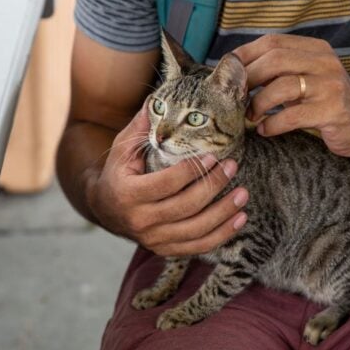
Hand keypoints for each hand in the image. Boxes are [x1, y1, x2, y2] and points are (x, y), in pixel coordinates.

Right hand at [86, 108, 248, 255]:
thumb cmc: (119, 172)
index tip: (214, 155)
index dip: (193, 170)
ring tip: (243, 193)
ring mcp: (153, 239)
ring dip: (224, 212)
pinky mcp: (165, 250)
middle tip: (232, 167)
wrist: (106, 208)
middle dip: (213, 186)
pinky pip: (198, 247)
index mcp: (128, 194)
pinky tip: (240, 218)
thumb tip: (158, 100)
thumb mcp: (123, 148)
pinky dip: (222, 234)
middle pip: (186, 206)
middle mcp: (140, 221)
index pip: (167, 183)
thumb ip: (142, 127)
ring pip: (196, 230)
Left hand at [233, 34, 349, 159]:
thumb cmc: (324, 102)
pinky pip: (292, 116)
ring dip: (258, 102)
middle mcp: (325, 62)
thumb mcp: (304, 79)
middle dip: (248, 78)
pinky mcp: (332, 111)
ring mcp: (330, 86)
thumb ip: (278, 71)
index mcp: (315, 49)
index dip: (246, 55)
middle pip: (275, 60)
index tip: (228, 71)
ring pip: (282, 86)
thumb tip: (235, 71)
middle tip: (234, 96)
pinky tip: (264, 130)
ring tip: (250, 115)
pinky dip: (272, 124)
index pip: (273, 42)